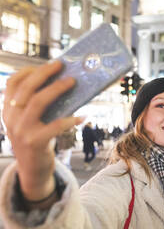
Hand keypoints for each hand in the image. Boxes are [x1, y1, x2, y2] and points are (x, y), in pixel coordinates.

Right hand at [2, 61, 82, 201]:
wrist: (32, 171)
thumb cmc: (37, 140)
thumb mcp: (31, 122)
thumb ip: (38, 106)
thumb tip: (62, 83)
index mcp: (8, 110)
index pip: (12, 83)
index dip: (29, 71)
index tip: (46, 64)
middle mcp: (11, 118)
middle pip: (26, 88)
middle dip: (44, 73)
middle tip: (61, 65)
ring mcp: (21, 131)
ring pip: (38, 102)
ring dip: (57, 89)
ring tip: (73, 82)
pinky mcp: (35, 142)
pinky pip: (55, 126)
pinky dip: (70, 120)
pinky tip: (82, 117)